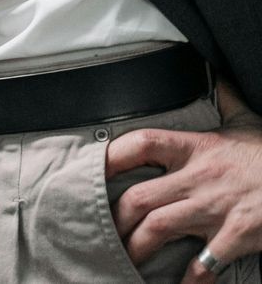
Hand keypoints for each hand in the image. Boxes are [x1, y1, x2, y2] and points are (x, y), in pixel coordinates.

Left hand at [109, 78, 261, 278]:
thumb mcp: (246, 124)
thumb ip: (226, 101)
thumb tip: (215, 74)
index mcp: (197, 148)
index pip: (142, 144)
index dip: (112, 156)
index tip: (91, 171)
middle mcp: (200, 178)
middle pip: (139, 196)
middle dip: (115, 218)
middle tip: (102, 231)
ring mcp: (217, 208)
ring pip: (159, 228)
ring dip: (136, 247)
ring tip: (124, 260)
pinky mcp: (238, 235)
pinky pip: (204, 262)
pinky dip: (188, 279)